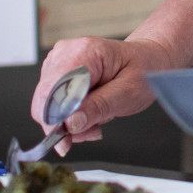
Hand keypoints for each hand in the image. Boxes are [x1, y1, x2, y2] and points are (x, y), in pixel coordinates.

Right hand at [29, 36, 174, 153]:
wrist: (147, 59)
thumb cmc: (143, 70)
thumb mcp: (129, 92)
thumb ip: (99, 107)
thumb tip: (70, 123)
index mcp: (84, 52)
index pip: (53, 90)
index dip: (56, 120)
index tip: (68, 140)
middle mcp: (66, 53)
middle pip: (45, 100)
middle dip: (66, 124)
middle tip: (92, 130)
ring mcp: (59, 61)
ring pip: (47, 106)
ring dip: (70, 122)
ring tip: (97, 118)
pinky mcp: (58, 73)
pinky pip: (52, 104)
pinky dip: (70, 116)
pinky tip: (90, 113)